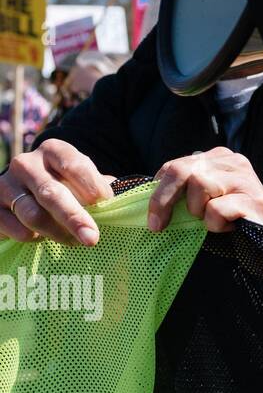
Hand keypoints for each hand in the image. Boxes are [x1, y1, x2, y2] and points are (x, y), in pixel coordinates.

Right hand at [0, 139, 114, 244]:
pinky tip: (44, 238)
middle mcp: (26, 163)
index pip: (74, 165)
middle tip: (92, 238)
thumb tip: (120, 204)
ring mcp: (5, 184)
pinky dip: (35, 238)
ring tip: (73, 241)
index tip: (106, 203)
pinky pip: (16, 229)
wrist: (21, 193)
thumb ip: (98, 188)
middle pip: (52, 193)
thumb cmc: (64, 186)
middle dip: (74, 218)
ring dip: (57, 233)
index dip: (91, 186)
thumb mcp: (81, 180)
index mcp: (53, 150)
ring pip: (33, 215)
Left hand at [148, 147, 262, 233]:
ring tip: (212, 222)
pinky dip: (215, 224)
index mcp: (219, 158)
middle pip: (183, 169)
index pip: (176, 165)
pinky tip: (230, 227)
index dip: (158, 191)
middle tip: (157, 225)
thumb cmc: (235, 221)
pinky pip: (216, 209)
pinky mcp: (253, 199)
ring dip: (198, 212)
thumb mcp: (207, 200)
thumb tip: (145, 197)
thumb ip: (186, 192)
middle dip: (163, 199)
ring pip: (199, 185)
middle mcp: (233, 162)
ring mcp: (245, 179)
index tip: (153, 217)